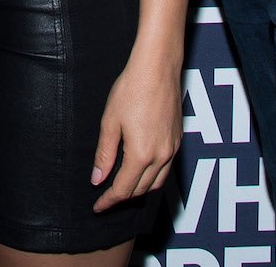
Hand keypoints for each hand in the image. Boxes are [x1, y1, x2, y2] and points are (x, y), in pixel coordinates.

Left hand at [91, 48, 183, 211]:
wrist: (158, 68)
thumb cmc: (132, 90)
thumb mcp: (110, 122)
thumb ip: (105, 154)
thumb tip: (97, 178)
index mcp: (141, 155)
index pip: (123, 189)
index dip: (109, 200)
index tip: (98, 207)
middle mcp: (161, 157)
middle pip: (141, 190)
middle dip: (123, 197)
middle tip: (106, 197)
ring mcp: (172, 149)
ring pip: (156, 182)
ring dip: (139, 189)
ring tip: (122, 186)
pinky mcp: (178, 140)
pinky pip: (166, 169)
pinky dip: (152, 176)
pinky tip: (140, 169)